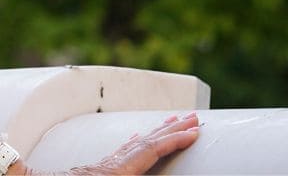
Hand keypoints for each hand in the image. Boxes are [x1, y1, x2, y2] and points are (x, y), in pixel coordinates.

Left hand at [64, 112, 200, 175]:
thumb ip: (104, 166)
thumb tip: (114, 148)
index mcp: (111, 174)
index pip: (148, 152)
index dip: (172, 141)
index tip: (194, 131)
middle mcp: (108, 167)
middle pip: (145, 143)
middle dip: (171, 131)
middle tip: (193, 117)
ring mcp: (101, 168)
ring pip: (135, 146)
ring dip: (156, 134)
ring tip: (173, 121)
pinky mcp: (94, 172)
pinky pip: (121, 154)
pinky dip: (136, 144)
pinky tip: (137, 138)